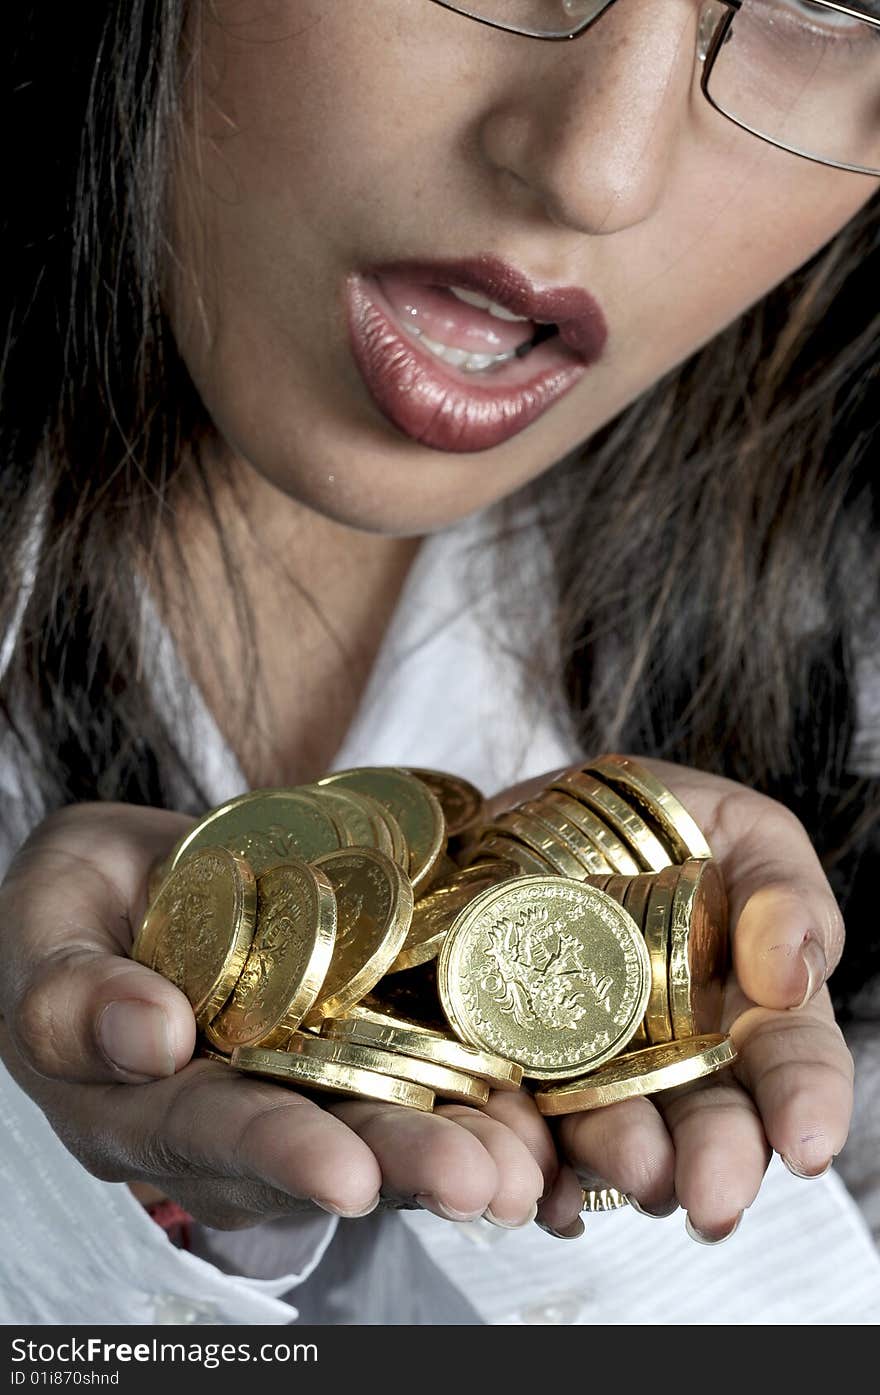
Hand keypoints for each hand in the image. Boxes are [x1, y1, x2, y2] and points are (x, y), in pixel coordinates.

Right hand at [0, 803, 548, 1228]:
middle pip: (321, 1151)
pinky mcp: (363, 1062)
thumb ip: (70, 985)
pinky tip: (544, 1115)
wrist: (154, 881)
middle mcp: (228, 1121)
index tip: (345, 1174)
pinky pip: (426, 1088)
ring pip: (387, 1134)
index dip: (276, 1153)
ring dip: (464, 1150)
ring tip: (530, 1168)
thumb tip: (149, 1036)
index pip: (208, 1131)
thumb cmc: (87, 896)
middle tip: (480, 1185)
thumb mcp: (49, 910)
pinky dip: (487, 1101)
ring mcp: (303, 1096)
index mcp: (136, 1100)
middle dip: (404, 1166)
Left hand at [519, 758, 852, 1240]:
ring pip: (611, 1132)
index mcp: (750, 1011)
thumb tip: (791, 975)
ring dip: (621, 1160)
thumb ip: (785, 896)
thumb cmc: (662, 823)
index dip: (805, 1104)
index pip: (792, 1063)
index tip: (806, 1144)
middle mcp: (677, 1059)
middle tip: (709, 1194)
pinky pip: (516, 1124)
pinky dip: (525, 1156)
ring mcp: (592, 1068)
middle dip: (711, 1158)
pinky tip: (536, 1179)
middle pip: (704, 1121)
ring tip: (628, 1172)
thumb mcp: (744, 833)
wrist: (540, 812)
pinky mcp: (507, 1063)